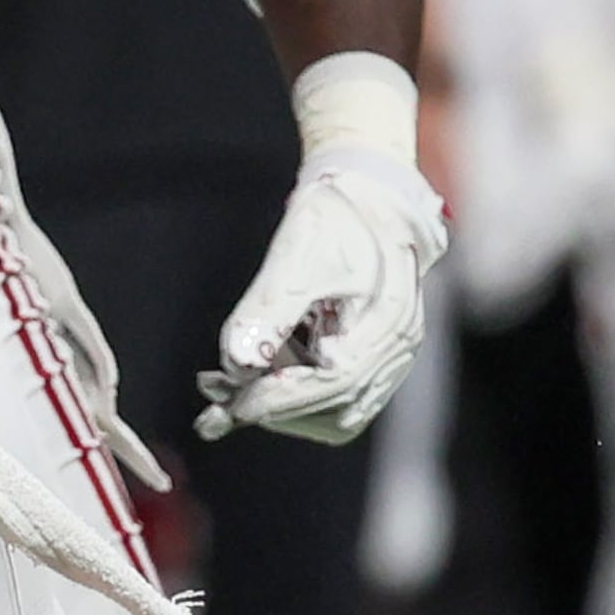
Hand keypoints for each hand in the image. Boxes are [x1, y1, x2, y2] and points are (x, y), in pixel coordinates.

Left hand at [199, 145, 445, 446]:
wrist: (364, 200)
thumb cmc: (336, 220)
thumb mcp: (296, 256)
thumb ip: (267, 312)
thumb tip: (237, 363)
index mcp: (388, 321)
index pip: (337, 383)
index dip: (281, 399)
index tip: (233, 405)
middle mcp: (396, 349)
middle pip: (337, 410)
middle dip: (275, 408)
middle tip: (219, 398)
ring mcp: (386, 358)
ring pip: (335, 413)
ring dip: (281, 409)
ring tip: (227, 389)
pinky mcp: (367, 360)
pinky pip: (332, 398)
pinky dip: (291, 397)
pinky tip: (251, 379)